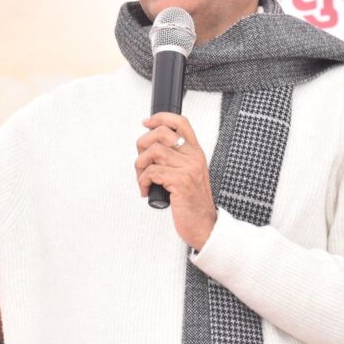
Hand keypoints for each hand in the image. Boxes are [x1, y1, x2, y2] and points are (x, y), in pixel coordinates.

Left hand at [135, 112, 216, 250]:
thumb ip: (176, 160)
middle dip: (142, 145)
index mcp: (196, 153)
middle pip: (161, 133)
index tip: (147, 123)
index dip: (161, 117)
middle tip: (141, 162)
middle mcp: (193, 157)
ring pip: (153, 152)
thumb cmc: (193, 202)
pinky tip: (146, 190)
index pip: (181, 122)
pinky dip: (143, 181)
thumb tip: (151, 148)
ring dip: (140, 166)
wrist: (204, 226)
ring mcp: (188, 169)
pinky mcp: (180, 182)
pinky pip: (152, 172)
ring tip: (143, 180)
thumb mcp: (189, 175)